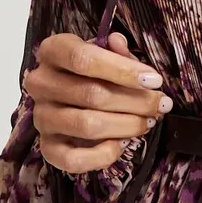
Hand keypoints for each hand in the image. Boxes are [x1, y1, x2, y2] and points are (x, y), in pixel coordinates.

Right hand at [23, 29, 171, 173]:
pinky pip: (73, 159)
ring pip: (86, 125)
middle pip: (90, 94)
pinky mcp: (47, 146)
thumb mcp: (108, 55)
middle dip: (135, 101)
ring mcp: (41, 116)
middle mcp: (40, 82)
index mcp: (53, 50)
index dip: (122, 70)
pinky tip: (122, 144)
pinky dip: (103, 154)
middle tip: (161, 104)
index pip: (83, 58)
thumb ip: (117, 52)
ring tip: (148, 122)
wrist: (73, 100)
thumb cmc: (94, 72)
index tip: (154, 80)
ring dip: (126, 125)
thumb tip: (119, 43)